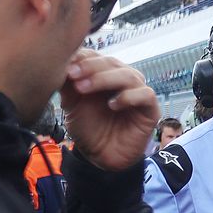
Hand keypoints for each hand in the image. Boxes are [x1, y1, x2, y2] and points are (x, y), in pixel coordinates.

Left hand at [60, 49, 159, 171]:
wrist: (100, 156)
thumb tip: (62, 60)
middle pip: (112, 62)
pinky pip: (145, 95)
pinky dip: (128, 97)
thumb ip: (67, 82)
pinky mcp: (151, 110)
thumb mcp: (71, 103)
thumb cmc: (88, 128)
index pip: (97, 56)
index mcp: (104, 74)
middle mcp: (123, 80)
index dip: (82, 58)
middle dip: (90, 67)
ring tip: (84, 89)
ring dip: (104, 79)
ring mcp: (138, 93)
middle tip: (72, 75)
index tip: (64, 66)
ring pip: (128, 75)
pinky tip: (112, 105)